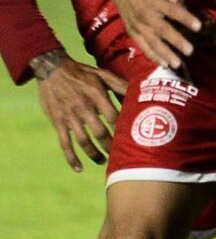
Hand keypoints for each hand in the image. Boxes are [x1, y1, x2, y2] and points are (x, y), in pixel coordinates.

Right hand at [32, 51, 123, 169]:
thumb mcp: (102, 74)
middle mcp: (83, 108)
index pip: (114, 116)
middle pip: (100, 132)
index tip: (133, 138)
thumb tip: (140, 91)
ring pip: (83, 141)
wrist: (51, 69)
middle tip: (120, 154)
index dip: (123, 128)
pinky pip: (65, 143)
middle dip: (111, 146)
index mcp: (96, 95)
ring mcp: (69, 116)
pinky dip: (71, 157)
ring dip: (95, 154)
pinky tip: (79, 168)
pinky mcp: (58, 122)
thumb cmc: (82, 72)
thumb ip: (120, 84)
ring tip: (104, 161)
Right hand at [107, 0, 199, 69]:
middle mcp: (145, 15)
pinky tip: (164, 64)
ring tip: (177, 64)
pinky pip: (142, 46)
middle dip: (176, 41)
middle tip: (190, 51)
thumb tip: (183, 7)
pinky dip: (152, 55)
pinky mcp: (131, 31)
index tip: (199, 26)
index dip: (186, 18)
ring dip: (165, 54)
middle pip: (162, 30)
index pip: (173, 11)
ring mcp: (137, 25)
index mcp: (154, 1)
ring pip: (152, 42)